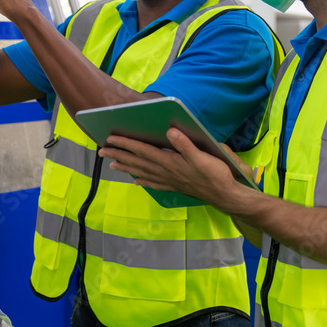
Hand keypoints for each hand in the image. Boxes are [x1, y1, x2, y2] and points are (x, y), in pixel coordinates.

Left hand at [99, 129, 253, 214]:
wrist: (225, 196)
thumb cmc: (216, 175)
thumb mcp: (203, 157)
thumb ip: (185, 145)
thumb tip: (170, 131)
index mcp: (170, 162)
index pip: (143, 150)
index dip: (126, 144)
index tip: (110, 139)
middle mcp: (166, 172)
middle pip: (138, 162)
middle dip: (119, 155)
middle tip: (102, 152)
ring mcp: (169, 181)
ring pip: (142, 172)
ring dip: (126, 168)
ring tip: (112, 165)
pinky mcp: (175, 186)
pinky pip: (154, 183)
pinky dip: (143, 181)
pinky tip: (136, 181)